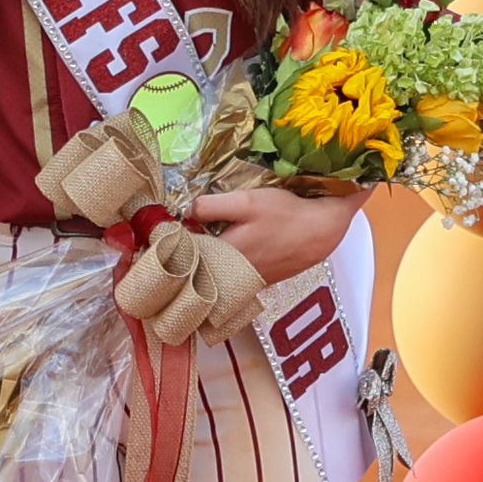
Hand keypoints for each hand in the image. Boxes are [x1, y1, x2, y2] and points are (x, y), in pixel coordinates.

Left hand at [187, 185, 367, 287]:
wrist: (323, 231)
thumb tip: (185, 213)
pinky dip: (221, 263)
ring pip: (214, 272)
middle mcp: (233, 275)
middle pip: (195, 267)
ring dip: (201, 258)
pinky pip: (231, 274)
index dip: (169, 244)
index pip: (182, 257)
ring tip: (194, 239)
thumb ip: (210, 207)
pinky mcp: (260, 279)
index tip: (159, 232)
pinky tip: (221, 247)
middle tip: (173, 234)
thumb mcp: (245, 201)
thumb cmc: (284, 214)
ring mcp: (247, 280)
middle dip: (182, 252)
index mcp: (223, 257)